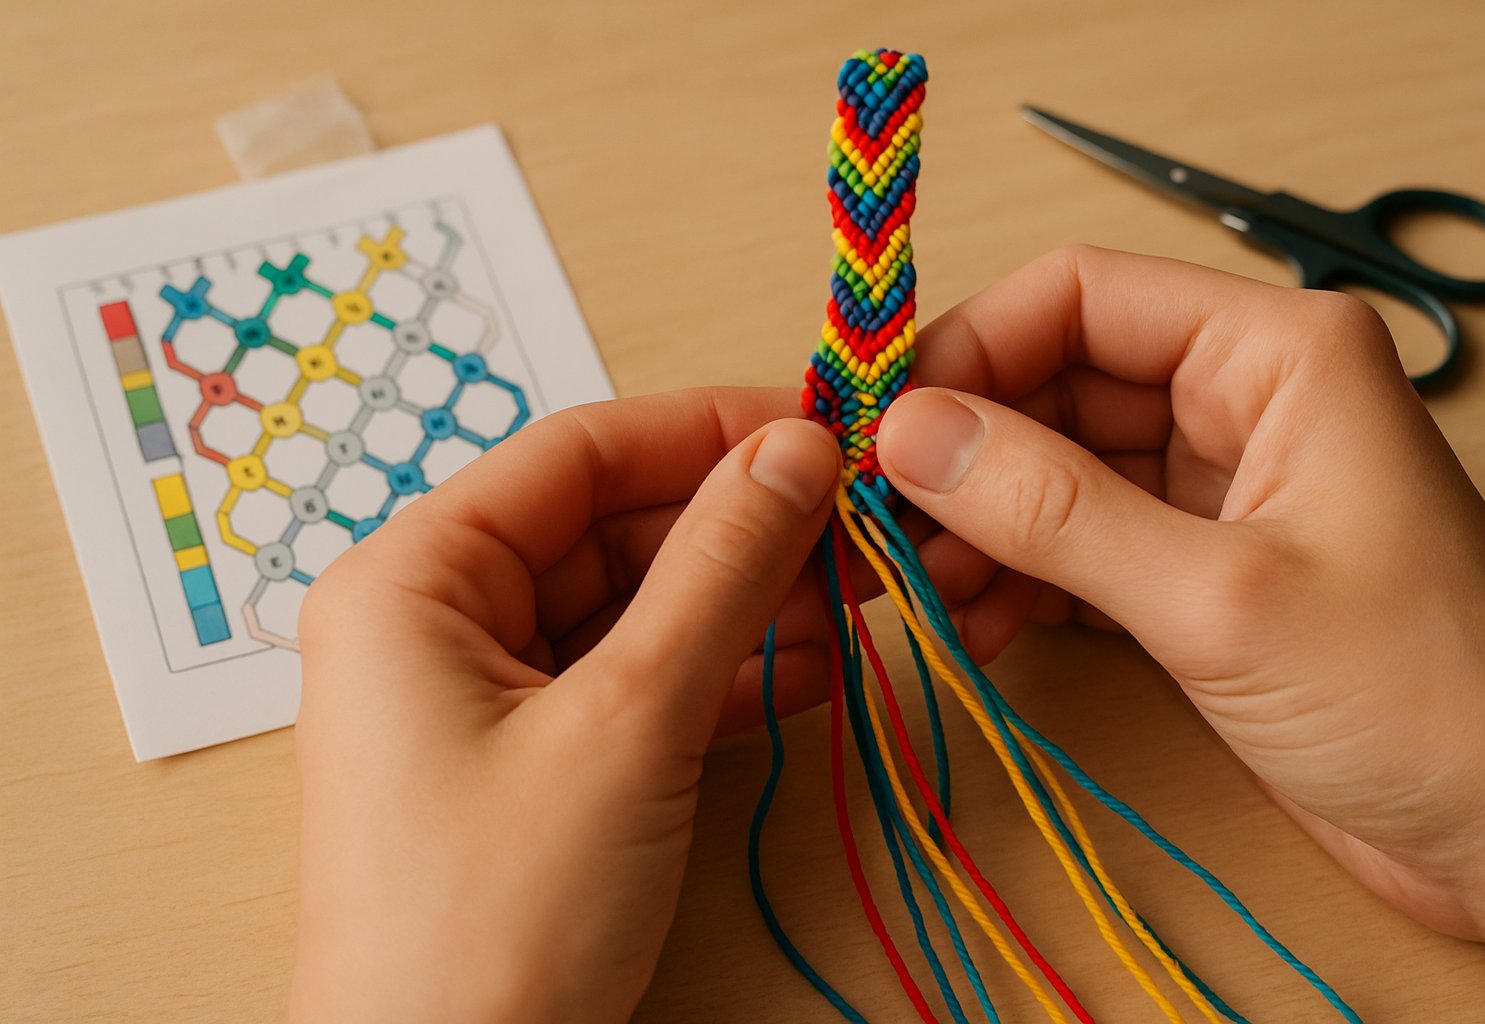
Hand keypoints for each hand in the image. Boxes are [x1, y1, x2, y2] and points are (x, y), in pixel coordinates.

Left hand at [287, 390, 840, 1023]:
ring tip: (853, 608)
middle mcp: (436, 622)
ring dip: (742, 607)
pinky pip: (633, 683)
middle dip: (738, 530)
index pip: (576, 454)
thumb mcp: (627, 721)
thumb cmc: (493, 917)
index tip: (819, 427)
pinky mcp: (532, 763)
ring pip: (633, 609)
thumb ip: (718, 572)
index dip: (705, 429)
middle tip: (855, 530)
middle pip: (610, 528)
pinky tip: (810, 673)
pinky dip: (717, 677)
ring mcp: (484, 697)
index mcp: (413, 580)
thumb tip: (797, 449)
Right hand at [876, 245, 1484, 956]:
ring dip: (977, 528)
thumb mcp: (1217, 596)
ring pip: (1053, 472)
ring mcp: (1213, 490)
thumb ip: (1055, 510)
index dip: (972, 351)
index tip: (885, 429)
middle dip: (961, 456)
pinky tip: (972, 627)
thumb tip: (911, 435)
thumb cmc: (1424, 695)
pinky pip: (1075, 546)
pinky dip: (1016, 581)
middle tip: (877, 526)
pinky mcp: (1195, 571)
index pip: (1081, 297)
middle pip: (1053, 385)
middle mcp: (1239, 402)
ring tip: (917, 594)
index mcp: (1272, 354)